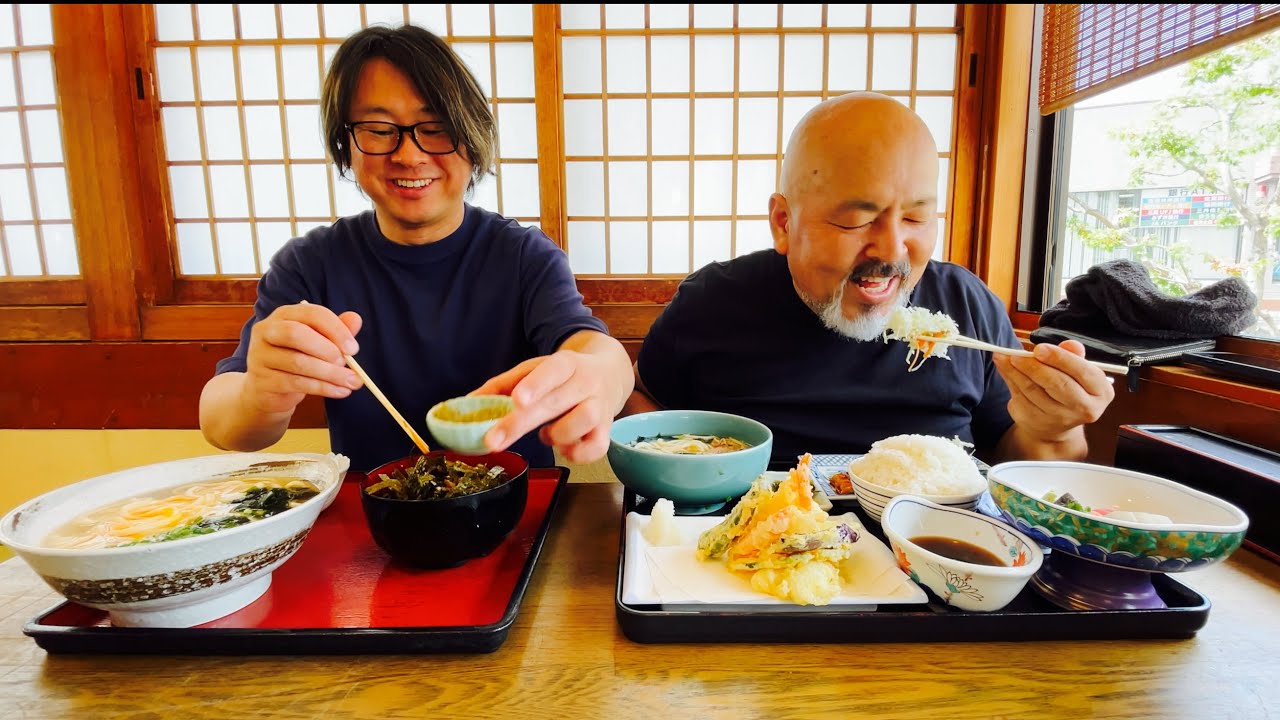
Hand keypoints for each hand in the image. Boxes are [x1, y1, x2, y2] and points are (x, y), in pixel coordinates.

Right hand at [242, 302, 363, 414]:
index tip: (353, 348)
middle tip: (347, 362)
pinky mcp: (262, 380)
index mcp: (284, 315)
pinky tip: (340, 391)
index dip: (336, 329)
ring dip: (330, 373)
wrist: (269, 390)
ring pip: (297, 362)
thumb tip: (355, 318)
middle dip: (327, 349)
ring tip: (352, 382)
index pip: (311, 313)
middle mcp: (267, 331)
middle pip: (296, 333)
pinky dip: (323, 388)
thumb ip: (336, 330)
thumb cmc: (297, 359)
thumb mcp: (319, 342)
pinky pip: (296, 383)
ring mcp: (260, 356)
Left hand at [470, 349, 617, 463]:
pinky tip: (565, 447)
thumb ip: (502, 385)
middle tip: (492, 441)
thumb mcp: (534, 370)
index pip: (553, 370)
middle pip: (555, 403)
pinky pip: (596, 448)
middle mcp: (586, 383)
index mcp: (566, 364)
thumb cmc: (563, 376)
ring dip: (556, 435)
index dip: (536, 385)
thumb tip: (468, 402)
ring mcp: (600, 407)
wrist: (609, 374)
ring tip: (546, 433)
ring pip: (582, 423)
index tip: (516, 400)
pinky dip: (576, 453)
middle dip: (520, 424)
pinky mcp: (607, 430)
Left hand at [992, 340, 1114, 443]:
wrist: (1056, 423)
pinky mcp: (1038, 422)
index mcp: (1101, 391)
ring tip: (1004, 357)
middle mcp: (1085, 408)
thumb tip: (1070, 344)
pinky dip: (1010, 381)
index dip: (1060, 358)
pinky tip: (1004, 369)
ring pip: (1034, 391)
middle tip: (1016, 354)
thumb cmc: (1068, 387)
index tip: (1039, 348)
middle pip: (1057, 384)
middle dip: (1034, 366)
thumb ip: (1073, 356)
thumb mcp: (1076, 370)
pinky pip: (1021, 398)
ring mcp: (1060, 418)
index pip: (1082, 371)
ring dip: (1015, 371)